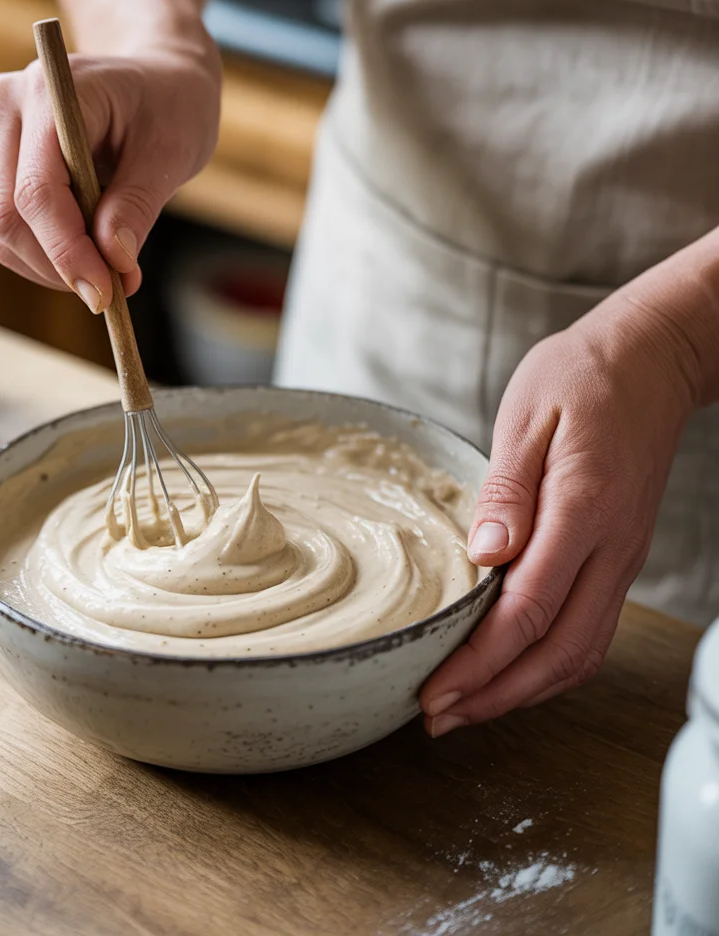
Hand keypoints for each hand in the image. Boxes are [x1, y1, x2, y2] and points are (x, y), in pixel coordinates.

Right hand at [0, 45, 220, 310]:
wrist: (155, 80)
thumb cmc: (169, 105)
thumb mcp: (170, 151)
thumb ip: (137, 205)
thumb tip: (113, 261)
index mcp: (49, 91)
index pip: (36, 189)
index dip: (66, 250)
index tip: (106, 294)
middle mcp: (4, 107)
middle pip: (7, 216)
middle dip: (59, 266)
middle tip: (113, 292)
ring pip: (0, 231)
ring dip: (51, 268)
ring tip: (108, 270)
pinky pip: (5, 230)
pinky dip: (44, 258)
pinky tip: (86, 254)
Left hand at [419, 292, 702, 734]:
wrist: (648, 362)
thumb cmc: (580, 378)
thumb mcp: (527, 417)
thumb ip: (506, 491)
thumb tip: (483, 555)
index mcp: (582, 511)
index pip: (526, 611)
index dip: (478, 662)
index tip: (432, 689)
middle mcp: (610, 548)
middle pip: (556, 652)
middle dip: (493, 695)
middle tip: (437, 717)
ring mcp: (621, 558)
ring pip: (579, 653)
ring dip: (521, 691)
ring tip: (466, 708)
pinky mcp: (618, 558)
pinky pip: (589, 631)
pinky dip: (549, 666)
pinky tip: (512, 671)